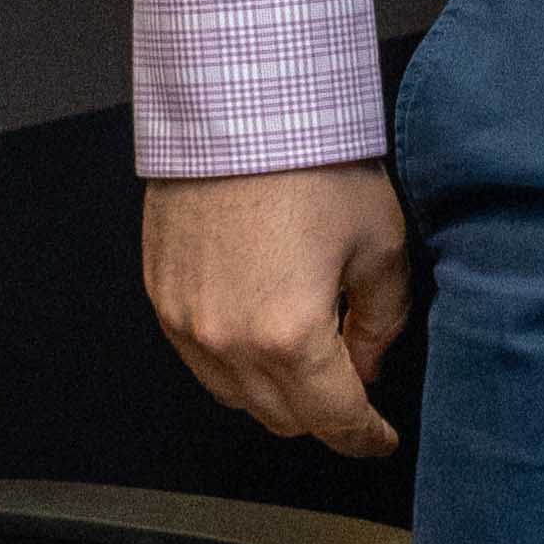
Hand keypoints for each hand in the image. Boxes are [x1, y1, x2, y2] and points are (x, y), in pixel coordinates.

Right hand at [147, 163, 413, 457]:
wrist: (238, 105)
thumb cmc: (310, 161)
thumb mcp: (380, 242)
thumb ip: (383, 319)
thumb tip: (369, 360)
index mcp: (291, 336)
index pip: (335, 420)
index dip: (366, 437)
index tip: (379, 436)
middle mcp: (229, 342)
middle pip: (285, 418)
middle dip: (325, 413)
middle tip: (351, 382)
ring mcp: (186, 323)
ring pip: (237, 397)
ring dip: (277, 392)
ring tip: (306, 352)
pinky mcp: (160, 297)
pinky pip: (200, 360)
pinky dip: (234, 362)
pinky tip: (260, 328)